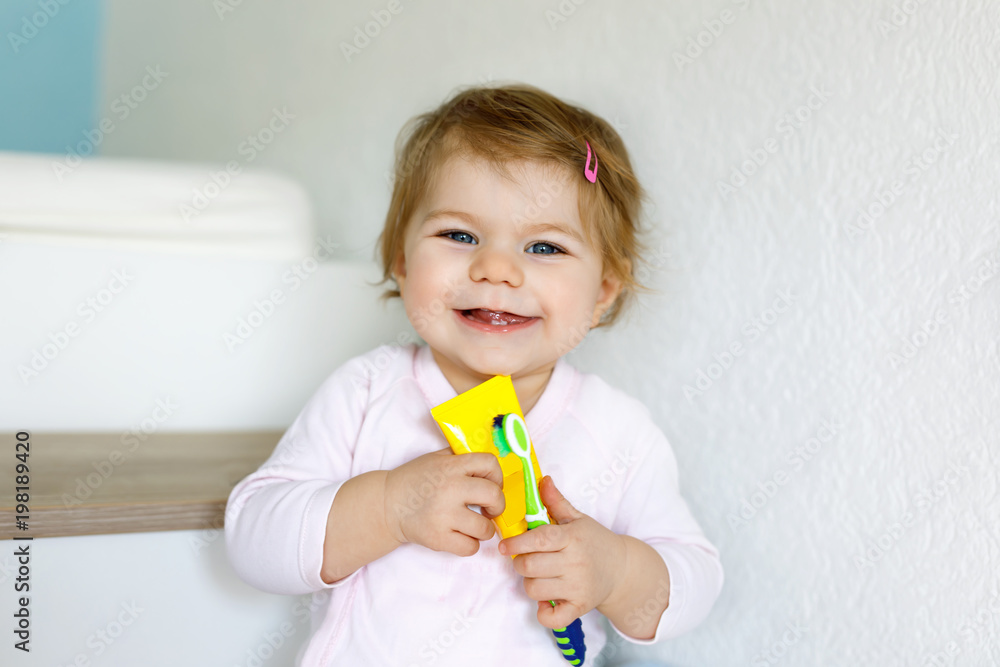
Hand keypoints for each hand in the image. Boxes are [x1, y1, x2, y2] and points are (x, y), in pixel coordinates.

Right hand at [384, 447, 505, 556]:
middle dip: (497, 505)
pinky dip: (470, 544)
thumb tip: (491, 464)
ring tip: (472, 525)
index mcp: (451, 467)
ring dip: (484, 529)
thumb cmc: (415, 480)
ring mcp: (443, 515)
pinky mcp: (438, 538)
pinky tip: (461, 536)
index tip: (492, 484)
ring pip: (485, 528)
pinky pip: (471, 547)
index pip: (489, 464)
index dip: (497, 476)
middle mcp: (450, 489)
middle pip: (494, 496)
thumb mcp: (437, 459)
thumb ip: (461, 458)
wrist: (386, 504)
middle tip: (489, 509)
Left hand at [498, 475, 625, 629]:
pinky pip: (552, 617)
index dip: (517, 542)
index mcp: (572, 538)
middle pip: (530, 566)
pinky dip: (543, 612)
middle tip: (525, 559)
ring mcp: (578, 587)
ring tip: (539, 576)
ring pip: (534, 589)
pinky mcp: (580, 607)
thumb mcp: (578, 519)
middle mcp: (575, 563)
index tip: (504, 545)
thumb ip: (557, 501)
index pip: (539, 540)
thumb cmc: (595, 542)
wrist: (623, 569)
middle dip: (520, 562)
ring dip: (529, 583)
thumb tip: (542, 480)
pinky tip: (546, 600)